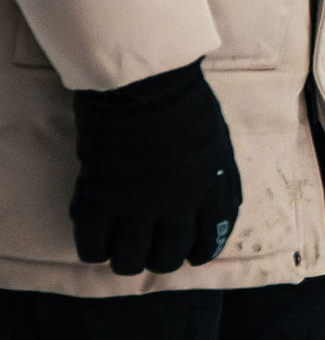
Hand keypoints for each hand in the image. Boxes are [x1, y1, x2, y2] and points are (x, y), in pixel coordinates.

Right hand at [72, 59, 241, 275]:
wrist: (144, 80)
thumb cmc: (180, 97)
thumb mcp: (216, 138)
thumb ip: (216, 173)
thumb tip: (217, 199)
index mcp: (211, 187)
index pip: (213, 238)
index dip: (201, 251)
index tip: (190, 254)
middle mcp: (178, 204)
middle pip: (169, 256)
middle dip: (159, 259)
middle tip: (148, 251)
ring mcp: (138, 204)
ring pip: (130, 259)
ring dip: (125, 260)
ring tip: (119, 251)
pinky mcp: (100, 198)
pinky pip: (93, 245)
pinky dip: (93, 249)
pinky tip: (94, 240)